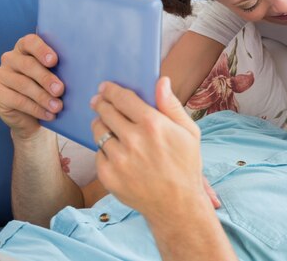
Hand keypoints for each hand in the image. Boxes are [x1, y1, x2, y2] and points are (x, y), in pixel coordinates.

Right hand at [0, 34, 63, 138]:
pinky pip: (17, 100)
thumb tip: (79, 70)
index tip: (54, 61)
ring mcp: (1, 75)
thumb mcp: (57, 76)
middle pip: (28, 65)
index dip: (41, 49)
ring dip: (43, 97)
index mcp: (25, 48)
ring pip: (23, 84)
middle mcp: (10, 58)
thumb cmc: (49, 90)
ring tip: (58, 107)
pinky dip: (36, 109)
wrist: (34, 117)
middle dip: (46, 78)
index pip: (30, 42)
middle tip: (60, 90)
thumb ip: (61, 69)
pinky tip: (49, 114)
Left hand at [91, 78, 212, 218]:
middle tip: (98, 101)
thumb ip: (172, 105)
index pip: (123, 98)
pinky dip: (104, 149)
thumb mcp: (189, 132)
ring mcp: (119, 159)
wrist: (177, 205)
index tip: (105, 87)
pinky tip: (114, 149)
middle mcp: (133, 140)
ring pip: (98, 131)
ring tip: (105, 124)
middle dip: (100, 103)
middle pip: (106, 112)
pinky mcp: (109, 176)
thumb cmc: (185, 165)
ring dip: (100, 124)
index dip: (111, 90)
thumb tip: (162, 81)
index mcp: (153, 124)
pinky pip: (98, 153)